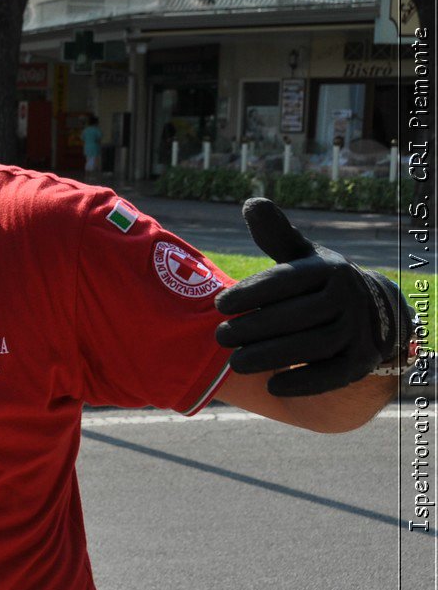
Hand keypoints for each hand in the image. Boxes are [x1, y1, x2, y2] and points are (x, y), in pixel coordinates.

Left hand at [215, 198, 413, 395]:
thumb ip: (275, 234)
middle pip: (294, 317)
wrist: (372, 312)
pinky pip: (333, 375)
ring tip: (234, 363)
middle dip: (251, 329)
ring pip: (310, 346)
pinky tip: (272, 386)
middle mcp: (348, 297)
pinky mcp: (362, 360)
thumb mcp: (300, 255)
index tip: (218, 305)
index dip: (250, 293)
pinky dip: (303, 382)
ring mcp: (359, 329)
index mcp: (328, 269)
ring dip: (269, 357)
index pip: (286, 280)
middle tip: (219, 337)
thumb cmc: (317, 282)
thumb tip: (252, 202)